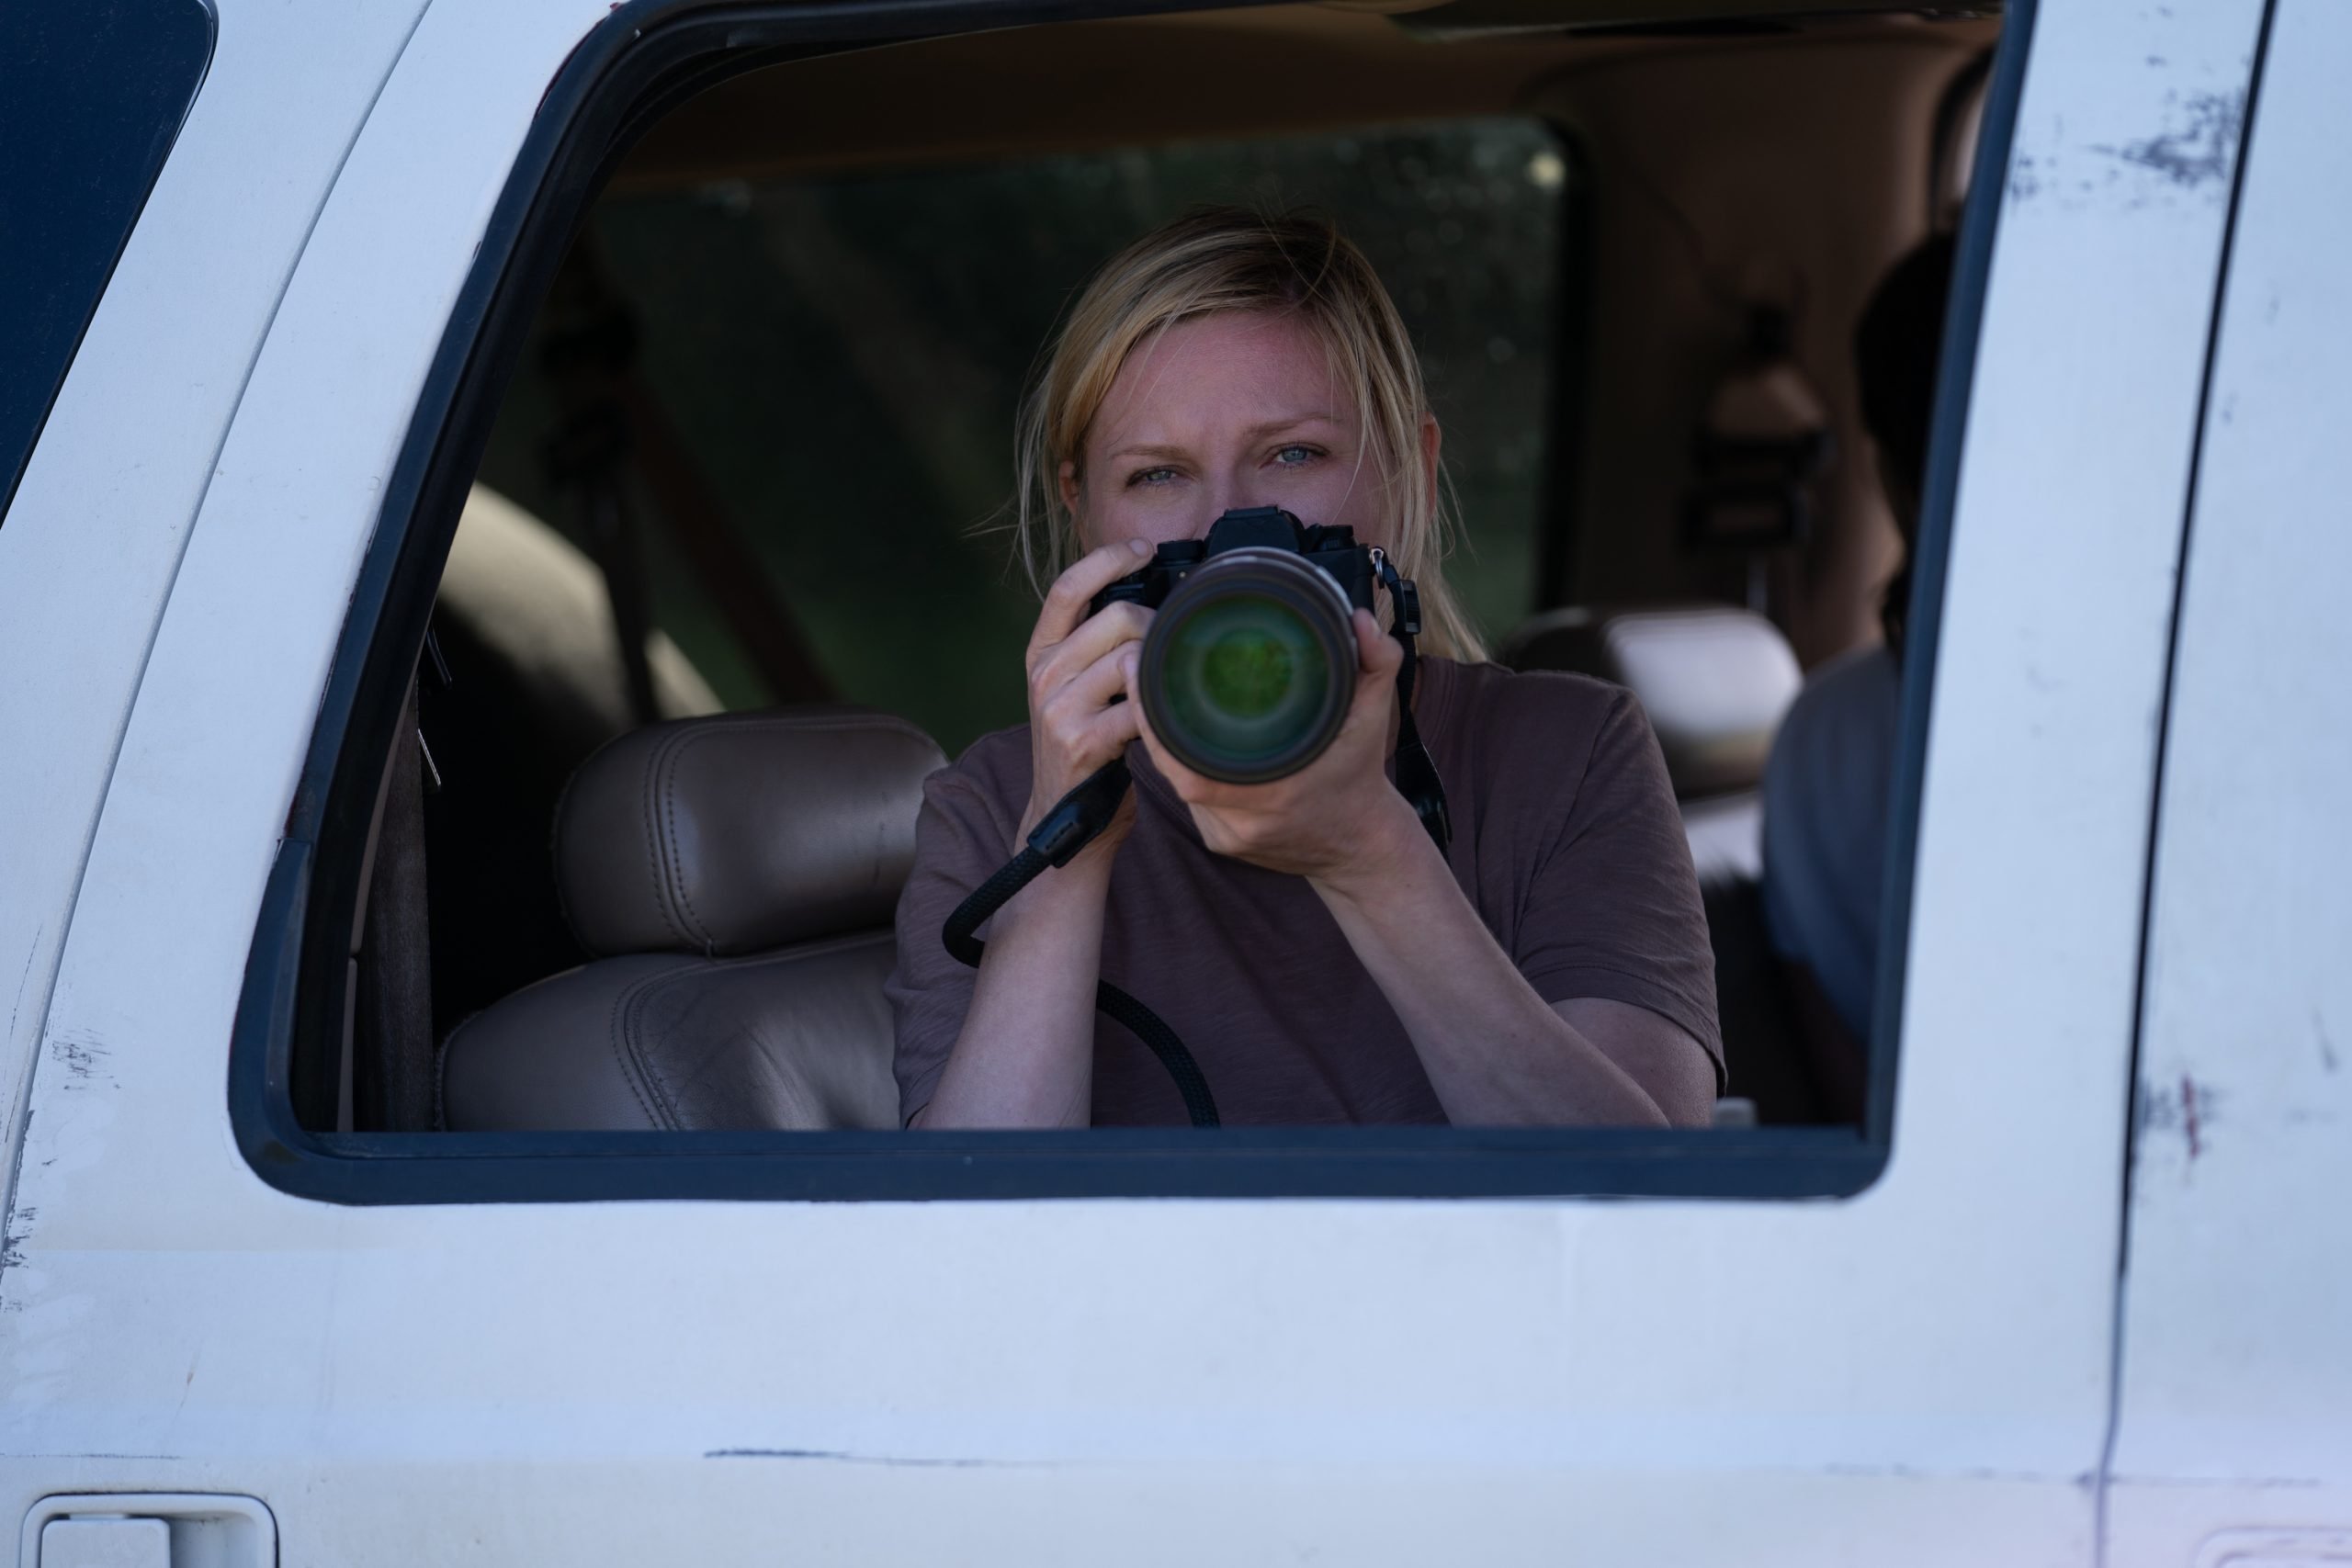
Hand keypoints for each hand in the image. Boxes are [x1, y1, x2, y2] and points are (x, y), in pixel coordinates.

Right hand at [1018, 538, 1157, 862]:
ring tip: (1170, 690)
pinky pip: (1139, 706)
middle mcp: (1044, 674)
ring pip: (1132, 657)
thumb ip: (1098, 646)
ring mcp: (1058, 707)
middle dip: (1157, 627)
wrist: (1066, 817)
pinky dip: (1162, 709)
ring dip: (1163, 670)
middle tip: (1173, 650)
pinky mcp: (1081, 741)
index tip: (1143, 549)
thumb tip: (1151, 601)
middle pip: (1116, 617)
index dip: (1107, 558)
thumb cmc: (1085, 746)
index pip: (1067, 586)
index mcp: (1041, 653)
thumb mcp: (1075, 688)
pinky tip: (1169, 719)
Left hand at [1129, 608, 1427, 894]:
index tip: (1145, 675)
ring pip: (1175, 783)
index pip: (1191, 766)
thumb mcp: (1375, 716)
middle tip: (1138, 669)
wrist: (1360, 847)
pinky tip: (1176, 734)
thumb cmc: (1361, 778)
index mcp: (1276, 791)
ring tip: (1149, 693)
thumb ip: (1378, 662)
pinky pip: (1187, 798)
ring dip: (1162, 741)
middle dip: (1148, 718)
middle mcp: (1243, 821)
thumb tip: (1359, 619)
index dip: (1157, 723)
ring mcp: (1227, 835)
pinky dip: (1180, 765)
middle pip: (1172, 769)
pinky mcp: (1220, 842)